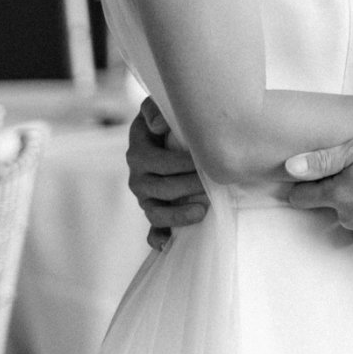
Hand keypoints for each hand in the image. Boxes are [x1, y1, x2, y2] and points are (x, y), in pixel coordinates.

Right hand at [127, 98, 207, 250]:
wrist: (165, 137)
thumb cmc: (166, 121)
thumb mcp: (157, 108)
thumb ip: (154, 110)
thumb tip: (158, 127)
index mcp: (138, 152)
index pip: (157, 162)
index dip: (181, 164)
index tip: (204, 161)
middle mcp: (137, 177)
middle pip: (161, 188)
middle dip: (189, 186)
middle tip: (215, 182)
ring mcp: (144, 198)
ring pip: (156, 213)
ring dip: (179, 214)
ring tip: (203, 210)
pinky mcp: (153, 212)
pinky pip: (152, 231)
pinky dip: (158, 239)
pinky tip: (169, 245)